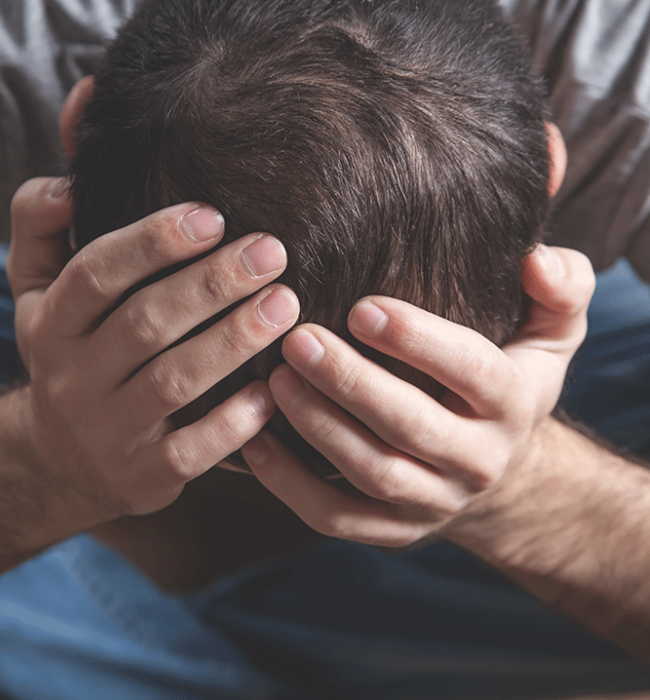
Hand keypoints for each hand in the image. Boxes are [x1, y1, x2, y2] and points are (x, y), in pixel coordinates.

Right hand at [7, 177, 298, 520]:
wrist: (62, 459)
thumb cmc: (72, 356)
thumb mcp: (36, 292)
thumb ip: (38, 229)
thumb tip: (66, 184)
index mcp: (52, 323)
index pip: (95, 274)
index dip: (153, 242)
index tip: (214, 216)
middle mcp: (73, 378)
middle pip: (145, 323)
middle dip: (212, 284)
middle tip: (271, 252)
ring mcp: (108, 431)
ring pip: (174, 382)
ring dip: (234, 342)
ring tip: (285, 305)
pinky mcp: (143, 475)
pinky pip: (191, 451)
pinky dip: (234, 422)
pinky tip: (271, 391)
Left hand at [241, 245, 594, 545]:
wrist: (499, 466)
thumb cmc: (508, 377)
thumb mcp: (552, 332)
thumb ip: (560, 289)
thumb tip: (535, 258)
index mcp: (514, 403)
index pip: (473, 371)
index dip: (420, 341)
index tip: (362, 307)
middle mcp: (479, 461)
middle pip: (411, 427)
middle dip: (350, 383)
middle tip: (297, 340)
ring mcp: (435, 502)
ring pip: (373, 474)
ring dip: (318, 428)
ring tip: (274, 380)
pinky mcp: (396, 529)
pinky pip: (340, 519)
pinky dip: (292, 487)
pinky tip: (254, 442)